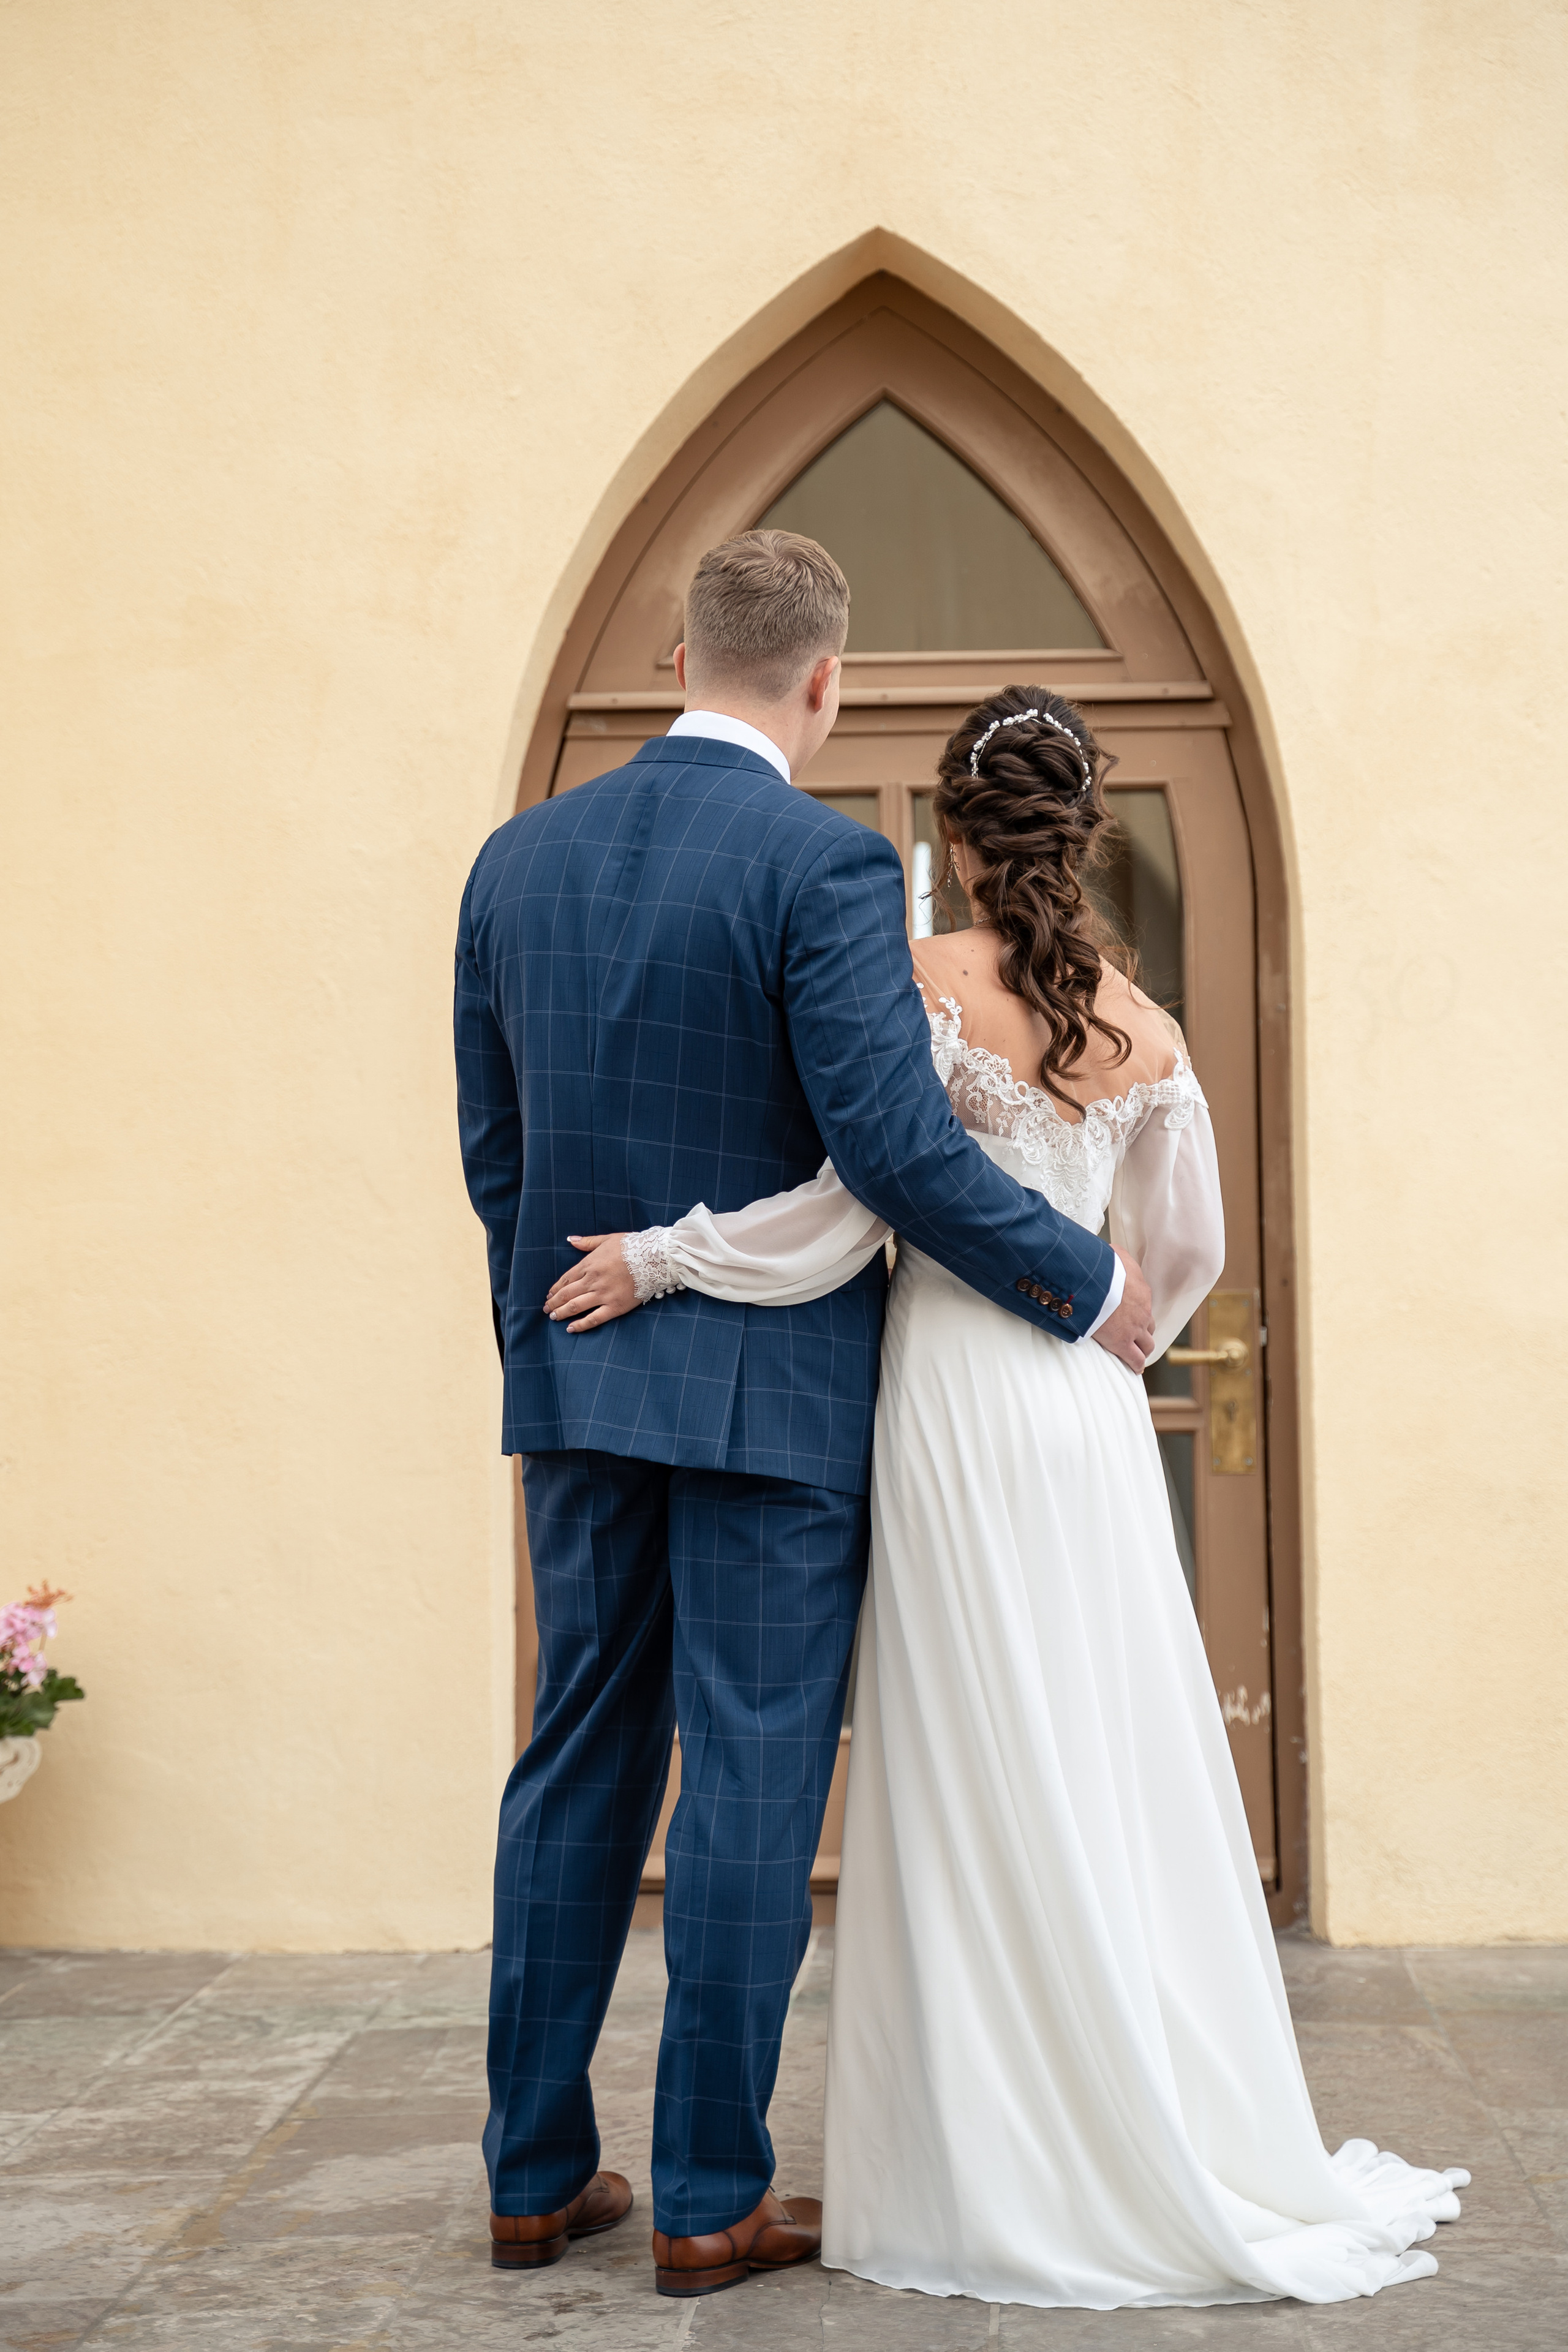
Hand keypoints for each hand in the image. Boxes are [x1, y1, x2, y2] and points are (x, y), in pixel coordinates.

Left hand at [543, 1235, 637, 1331]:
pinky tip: (570, 1328)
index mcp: (589, 1264)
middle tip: (547, 1309)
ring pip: (576, 1307)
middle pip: (567, 1294)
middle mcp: (593, 1280)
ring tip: (553, 1318)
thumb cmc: (631, 1246)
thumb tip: (570, 1240)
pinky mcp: (615, 1307)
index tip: (549, 1295)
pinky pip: (594, 1319)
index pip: (565, 1279)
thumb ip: (587, 1242)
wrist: (653, 1257)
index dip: (555, 1289)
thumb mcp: (607, 1239)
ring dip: (561, 1313)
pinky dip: (580, 1325)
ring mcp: (603, 1295)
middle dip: (554, 1303)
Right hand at [1090, 1248, 1154, 1374]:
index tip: (1130, 1314)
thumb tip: (1113, 1251)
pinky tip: (1135, 1368)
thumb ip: (1117, 1256)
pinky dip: (1136, 1364)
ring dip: (1143, 1348)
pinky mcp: (1122, 1343)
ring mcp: (1134, 1329)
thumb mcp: (1114, 1254)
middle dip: (1143, 1331)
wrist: (1094, 1282)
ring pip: (1147, 1344)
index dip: (1138, 1311)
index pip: (1144, 1305)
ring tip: (1137, 1352)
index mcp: (1141, 1291)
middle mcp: (1143, 1311)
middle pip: (1149, 1326)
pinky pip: (1135, 1359)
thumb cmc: (1101, 1267)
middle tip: (1135, 1335)